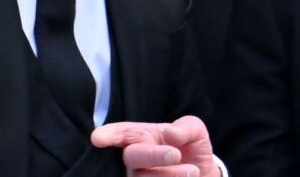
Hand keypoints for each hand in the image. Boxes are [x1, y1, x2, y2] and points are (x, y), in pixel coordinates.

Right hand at [91, 115, 217, 176]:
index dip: (108, 135)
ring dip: (172, 175)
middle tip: (175, 154)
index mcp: (141, 136)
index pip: (121, 133)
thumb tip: (171, 133)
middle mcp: (134, 159)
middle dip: (154, 155)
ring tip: (193, 171)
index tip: (98, 138)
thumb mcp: (194, 131)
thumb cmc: (190, 148)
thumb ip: (185, 127)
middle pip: (132, 156)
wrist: (202, 175)